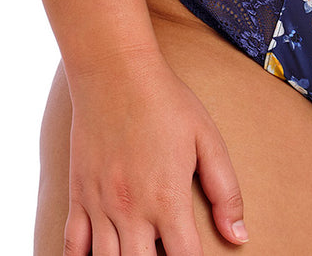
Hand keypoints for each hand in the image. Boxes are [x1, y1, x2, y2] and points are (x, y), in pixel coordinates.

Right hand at [62, 45, 248, 254]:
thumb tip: (239, 236)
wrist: (116, 72)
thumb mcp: (208, 140)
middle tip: (166, 251)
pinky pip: (72, 245)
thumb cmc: (167, 102)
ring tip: (139, 252)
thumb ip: (225, 191)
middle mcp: (132, 210)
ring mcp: (100, 205)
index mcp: (168, 200)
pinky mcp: (79, 195)